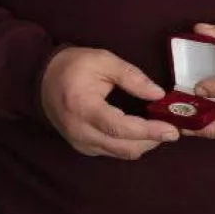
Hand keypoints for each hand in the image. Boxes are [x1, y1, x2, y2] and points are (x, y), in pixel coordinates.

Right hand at [40, 46, 179, 158]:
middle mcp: (80, 131)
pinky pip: (113, 152)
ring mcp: (80, 142)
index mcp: (83, 107)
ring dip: (143, 144)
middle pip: (125, 147)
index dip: (149, 131)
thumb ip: (131, 76)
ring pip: (121, 153)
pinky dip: (130, 144)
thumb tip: (158, 94)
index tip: (172, 130)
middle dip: (152, 140)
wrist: (42, 79)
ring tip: (158, 129)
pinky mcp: (83, 147)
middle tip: (172, 129)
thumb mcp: (103, 60)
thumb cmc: (72, 66)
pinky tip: (139, 132)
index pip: (121, 127)